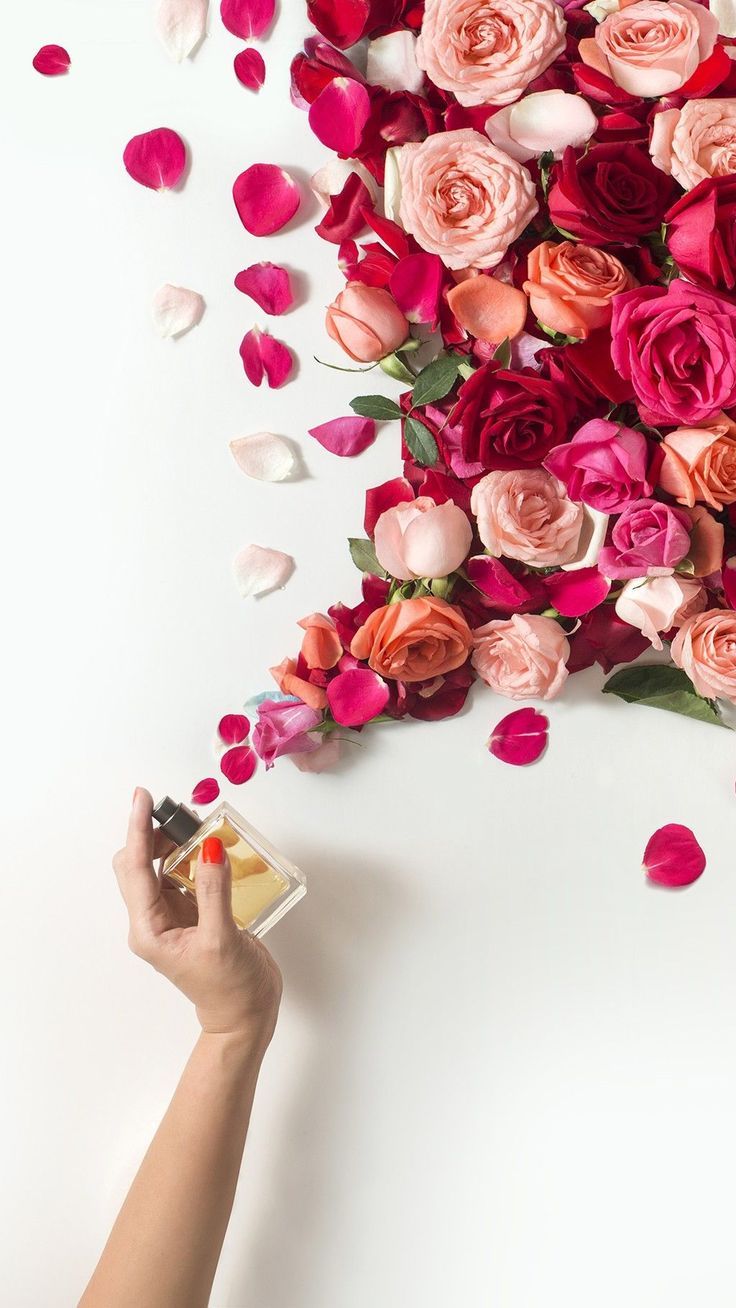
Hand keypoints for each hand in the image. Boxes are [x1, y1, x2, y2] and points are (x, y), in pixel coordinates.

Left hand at [113, 788, 281, 1041]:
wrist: (246, 1016)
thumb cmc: (230, 989)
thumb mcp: (222, 939)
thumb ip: (215, 892)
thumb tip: (209, 848)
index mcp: (149, 930)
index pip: (135, 868)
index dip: (137, 830)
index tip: (143, 798)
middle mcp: (153, 921)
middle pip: (139, 863)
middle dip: (154, 833)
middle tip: (182, 812)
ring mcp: (171, 917)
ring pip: (160, 867)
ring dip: (175, 844)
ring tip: (200, 826)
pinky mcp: (191, 914)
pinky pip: (184, 876)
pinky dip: (194, 858)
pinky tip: (213, 850)